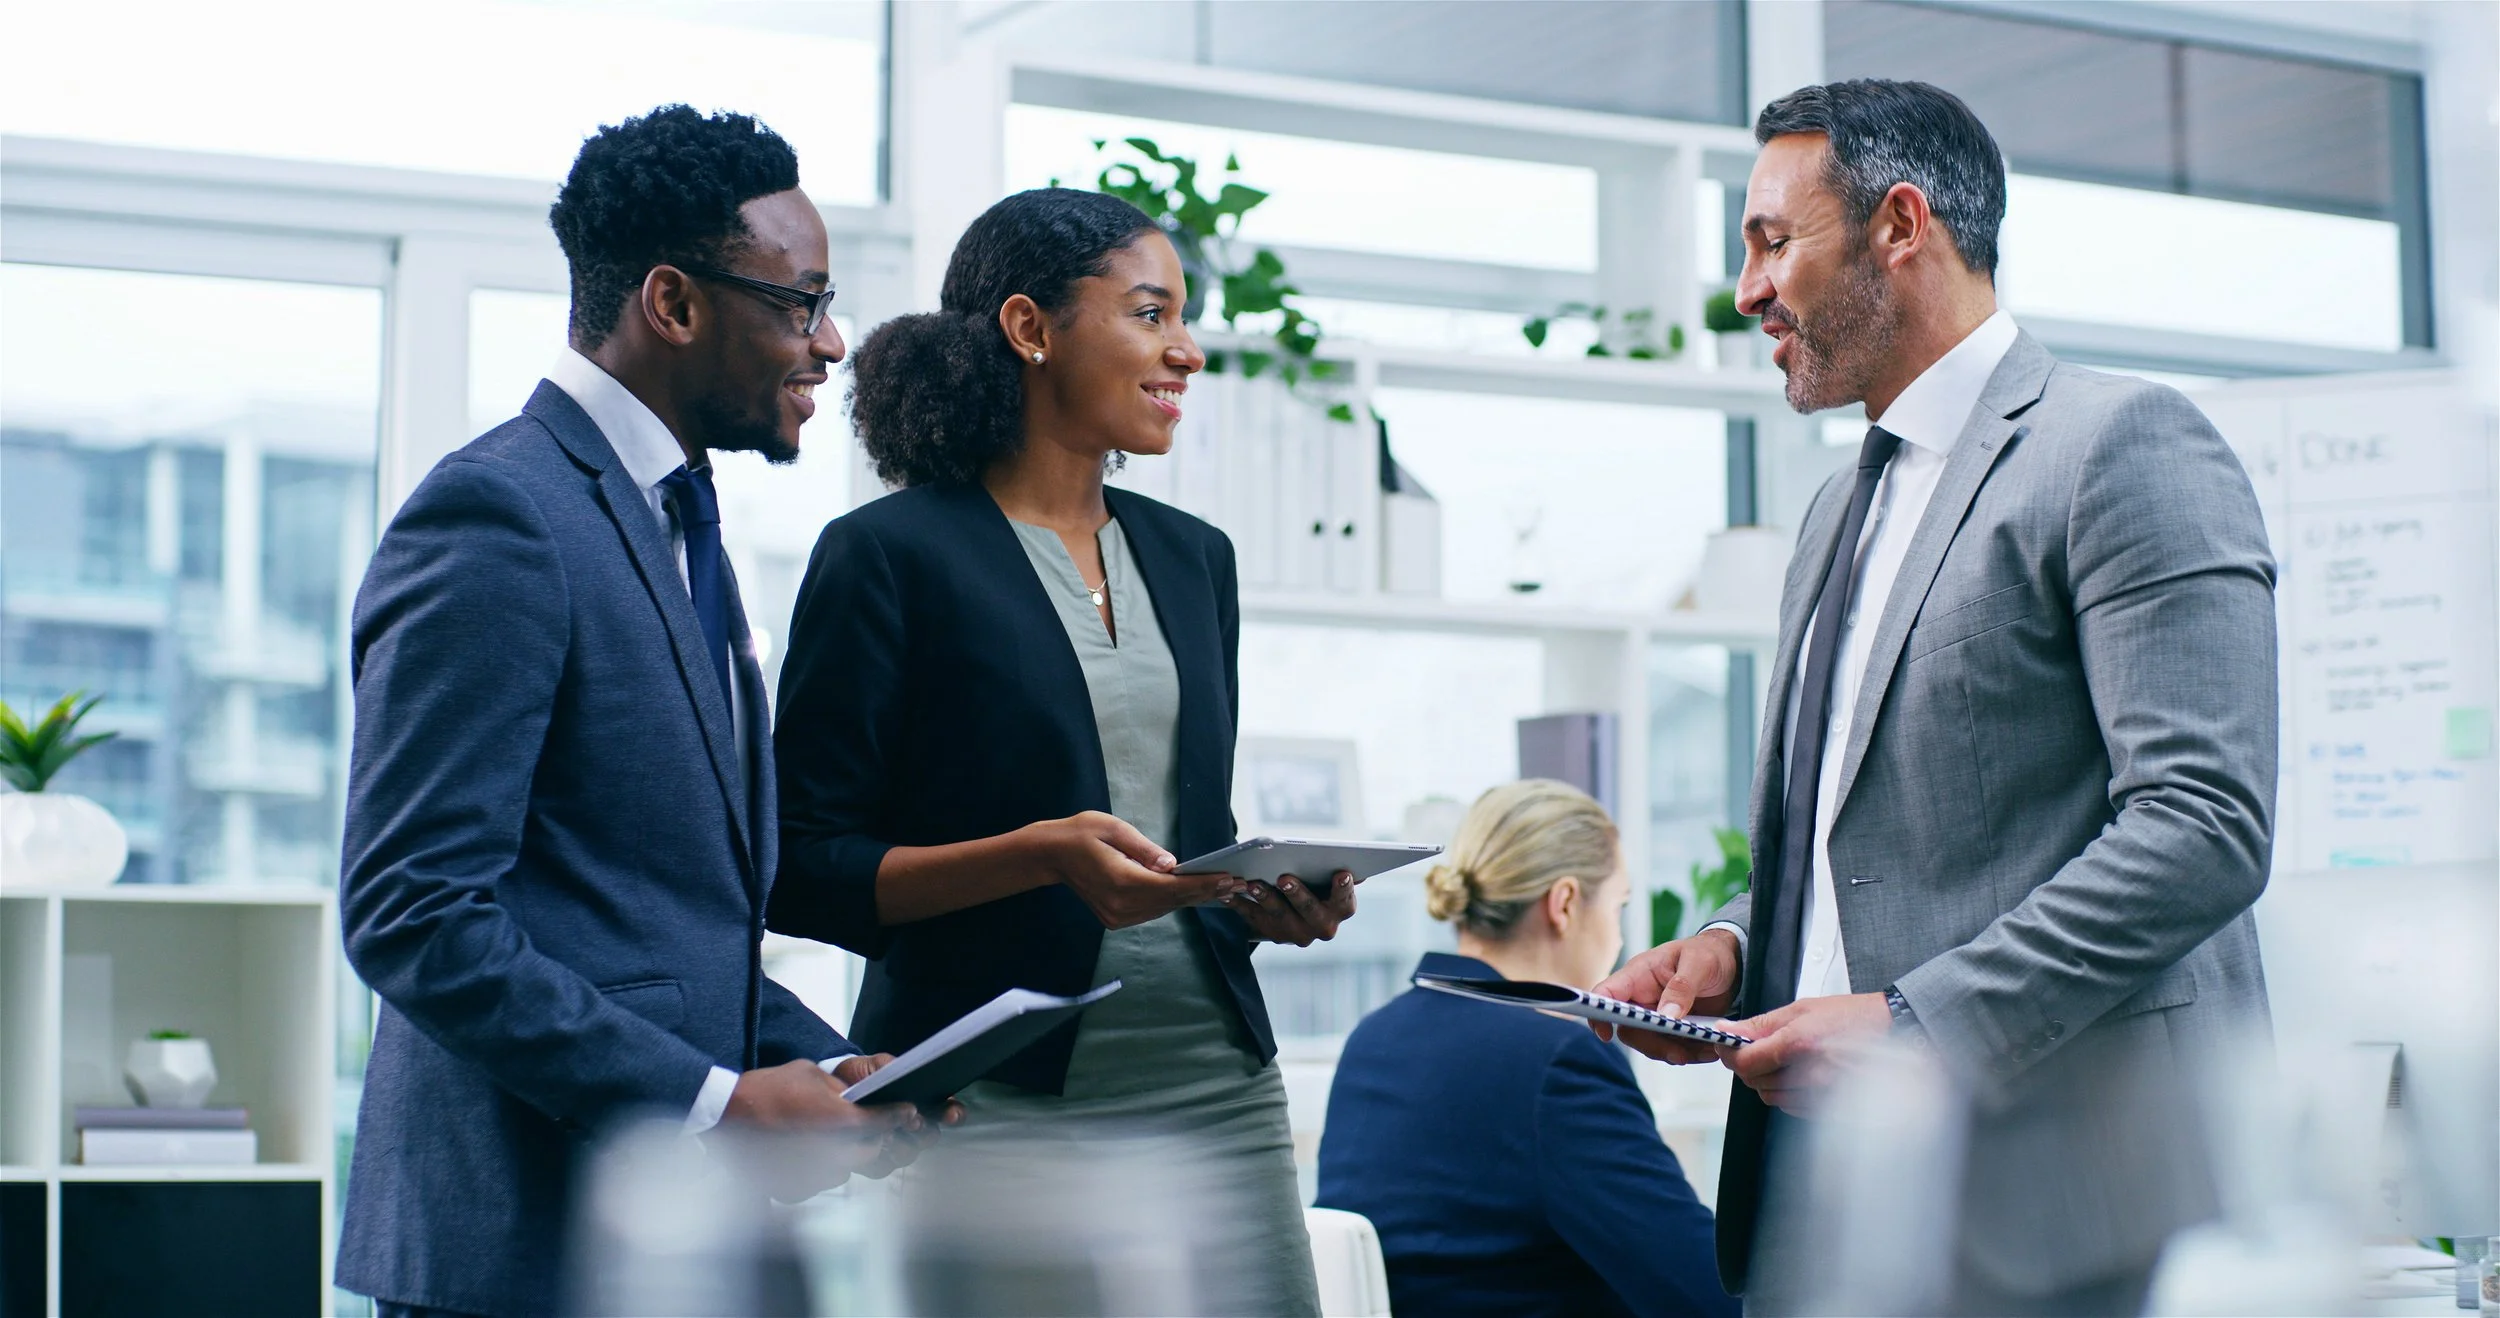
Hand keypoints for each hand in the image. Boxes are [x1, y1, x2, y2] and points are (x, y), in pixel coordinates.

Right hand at [713, 1058, 922, 1199]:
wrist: (723, 1114)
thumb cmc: (765, 1089)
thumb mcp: (811, 1074)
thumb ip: (841, 1090)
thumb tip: (858, 1099)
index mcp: (840, 1122)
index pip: (882, 1123)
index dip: (896, 1116)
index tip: (904, 1113)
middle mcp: (830, 1155)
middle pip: (868, 1152)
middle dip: (869, 1138)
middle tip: (858, 1125)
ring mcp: (811, 1177)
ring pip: (844, 1169)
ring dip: (842, 1155)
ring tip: (822, 1137)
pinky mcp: (792, 1191)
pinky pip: (817, 1180)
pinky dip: (816, 1168)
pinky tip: (800, 1151)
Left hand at [827, 1054, 964, 1176]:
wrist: (830, 1092)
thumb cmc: (859, 1077)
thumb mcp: (878, 1066)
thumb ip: (895, 1068)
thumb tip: (912, 1075)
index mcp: (919, 1102)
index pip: (947, 1111)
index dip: (952, 1114)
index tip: (951, 1114)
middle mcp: (911, 1127)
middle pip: (930, 1137)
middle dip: (922, 1130)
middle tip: (912, 1121)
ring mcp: (893, 1145)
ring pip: (908, 1154)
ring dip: (899, 1145)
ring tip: (886, 1134)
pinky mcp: (872, 1160)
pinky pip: (882, 1167)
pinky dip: (877, 1158)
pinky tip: (870, 1145)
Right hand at [1026, 811, 1235, 928]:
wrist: (1051, 854)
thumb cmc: (1082, 833)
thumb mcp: (1114, 829)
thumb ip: (1145, 849)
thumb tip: (1173, 864)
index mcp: (1122, 881)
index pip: (1172, 886)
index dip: (1203, 883)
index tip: (1228, 878)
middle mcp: (1121, 905)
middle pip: (1172, 901)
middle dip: (1206, 892)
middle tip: (1238, 884)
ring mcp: (1117, 916)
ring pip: (1164, 908)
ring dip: (1193, 899)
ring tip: (1223, 888)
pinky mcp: (1115, 918)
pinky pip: (1152, 911)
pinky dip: (1173, 902)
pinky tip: (1193, 893)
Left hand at [1223, 870, 1355, 945]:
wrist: (1299, 907)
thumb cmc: (1319, 881)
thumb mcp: (1330, 877)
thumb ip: (1336, 869)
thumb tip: (1349, 862)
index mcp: (1341, 909)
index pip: (1345, 900)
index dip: (1343, 889)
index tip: (1341, 873)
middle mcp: (1323, 927)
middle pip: (1310, 910)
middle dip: (1297, 894)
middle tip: (1284, 878)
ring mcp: (1297, 934)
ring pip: (1280, 918)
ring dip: (1266, 899)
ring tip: (1252, 884)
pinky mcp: (1273, 934)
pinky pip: (1254, 919)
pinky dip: (1240, 905)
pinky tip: (1229, 892)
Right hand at [1590, 927, 1740, 1063]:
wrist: (1732, 964)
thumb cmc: (1709, 953)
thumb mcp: (1699, 963)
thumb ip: (1682, 987)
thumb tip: (1666, 1016)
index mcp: (1639, 975)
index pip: (1607, 994)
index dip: (1599, 1014)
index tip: (1606, 1034)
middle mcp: (1642, 997)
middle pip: (1629, 1029)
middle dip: (1652, 1045)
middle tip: (1679, 1054)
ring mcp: (1657, 1016)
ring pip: (1650, 1044)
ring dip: (1674, 1053)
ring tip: (1704, 1051)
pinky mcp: (1673, 1030)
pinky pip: (1672, 1048)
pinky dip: (1690, 1053)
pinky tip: (1709, 1049)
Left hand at [1719, 992, 1892, 1115]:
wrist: (1891, 1032)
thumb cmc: (1851, 1017)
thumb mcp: (1802, 1009)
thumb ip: (1760, 1024)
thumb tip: (1728, 1030)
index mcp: (1799, 1043)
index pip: (1746, 1063)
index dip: (1730, 1055)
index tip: (1728, 1046)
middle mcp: (1809, 1073)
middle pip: (1754, 1082)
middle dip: (1749, 1066)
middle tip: (1758, 1049)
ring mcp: (1821, 1094)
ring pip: (1770, 1097)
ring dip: (1767, 1080)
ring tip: (1783, 1060)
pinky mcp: (1828, 1107)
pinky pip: (1790, 1106)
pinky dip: (1787, 1092)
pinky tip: (1799, 1075)